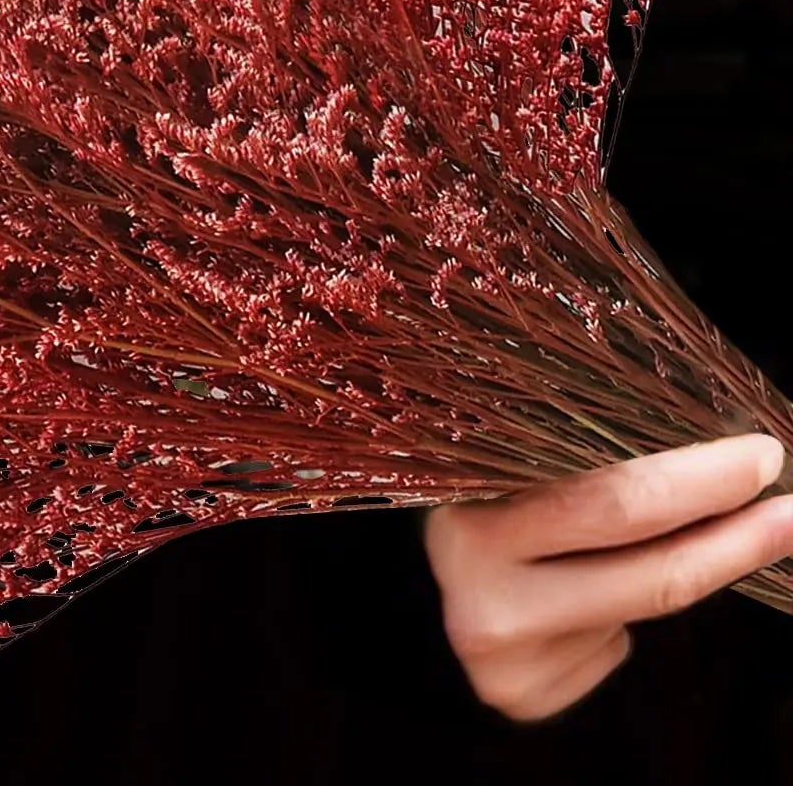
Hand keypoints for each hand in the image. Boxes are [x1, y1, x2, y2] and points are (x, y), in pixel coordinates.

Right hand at [422, 432, 792, 721]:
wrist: (398, 585)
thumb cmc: (474, 505)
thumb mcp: (507, 471)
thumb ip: (582, 470)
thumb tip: (711, 460)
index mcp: (473, 517)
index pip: (611, 501)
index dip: (697, 483)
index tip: (759, 458)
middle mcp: (482, 595)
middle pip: (645, 572)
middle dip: (732, 538)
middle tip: (787, 508)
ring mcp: (499, 654)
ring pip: (635, 613)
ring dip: (661, 573)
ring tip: (629, 541)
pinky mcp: (517, 694)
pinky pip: (609, 651)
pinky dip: (613, 621)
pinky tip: (574, 598)